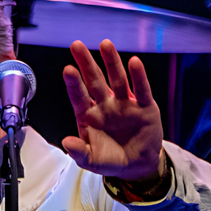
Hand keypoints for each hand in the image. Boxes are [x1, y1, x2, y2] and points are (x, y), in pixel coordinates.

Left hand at [62, 39, 163, 180]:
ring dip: (111, 62)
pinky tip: (134, 62)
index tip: (68, 70)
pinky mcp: (144, 106)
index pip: (79, 96)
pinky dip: (139, 76)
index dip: (74, 83)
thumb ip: (79, 152)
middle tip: (77, 45)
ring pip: (117, 79)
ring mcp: (125, 103)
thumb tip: (66, 143)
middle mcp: (105, 105)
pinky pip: (141, 89)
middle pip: (94, 80)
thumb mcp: (91, 161)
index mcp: (90, 115)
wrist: (136, 165)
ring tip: (105, 44)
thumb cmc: (110, 159)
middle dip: (86, 63)